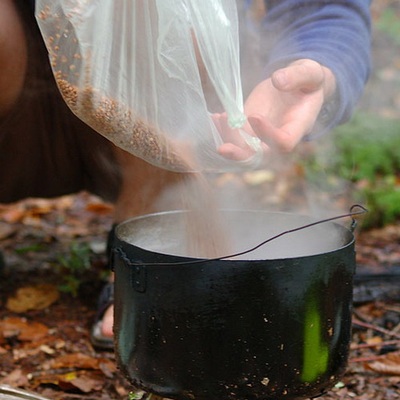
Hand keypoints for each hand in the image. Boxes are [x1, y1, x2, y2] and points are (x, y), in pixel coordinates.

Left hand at [216, 59, 335, 161]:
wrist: (298, 84)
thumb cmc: (309, 80)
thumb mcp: (311, 73)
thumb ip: (297, 76)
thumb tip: (278, 80)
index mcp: (299, 127)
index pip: (284, 142)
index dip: (269, 135)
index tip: (254, 116)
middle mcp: (279, 136)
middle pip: (260, 157)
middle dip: (241, 155)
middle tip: (223, 148)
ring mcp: (263, 134)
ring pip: (244, 148)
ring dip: (229, 139)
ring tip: (219, 118)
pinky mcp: (250, 127)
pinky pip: (236, 136)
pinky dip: (223, 130)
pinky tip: (213, 117)